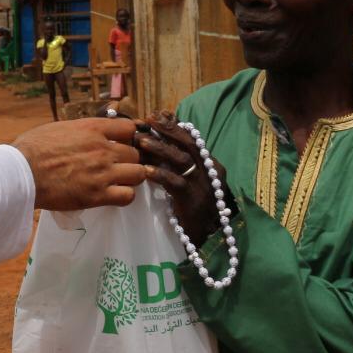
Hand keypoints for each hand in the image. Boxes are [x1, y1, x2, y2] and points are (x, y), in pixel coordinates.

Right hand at [13, 117, 147, 210]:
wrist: (22, 173)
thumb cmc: (32, 149)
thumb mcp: (58, 128)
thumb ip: (79, 130)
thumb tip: (86, 133)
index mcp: (92, 129)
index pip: (129, 128)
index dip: (129, 137)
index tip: (123, 143)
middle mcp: (102, 149)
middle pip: (135, 153)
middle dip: (128, 159)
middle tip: (118, 165)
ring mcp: (102, 173)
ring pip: (138, 173)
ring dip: (131, 177)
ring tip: (119, 180)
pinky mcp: (98, 195)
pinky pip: (128, 196)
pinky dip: (125, 195)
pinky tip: (114, 194)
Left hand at [136, 112, 228, 244]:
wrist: (209, 238)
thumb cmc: (196, 208)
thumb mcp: (192, 182)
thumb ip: (181, 164)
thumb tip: (160, 143)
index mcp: (211, 164)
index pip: (193, 138)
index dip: (175, 125)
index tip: (158, 114)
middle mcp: (209, 171)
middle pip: (189, 143)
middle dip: (168, 129)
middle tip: (149, 120)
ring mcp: (203, 184)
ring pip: (181, 160)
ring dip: (160, 148)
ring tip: (141, 141)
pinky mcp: (192, 199)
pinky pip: (175, 182)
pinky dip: (160, 174)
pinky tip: (145, 170)